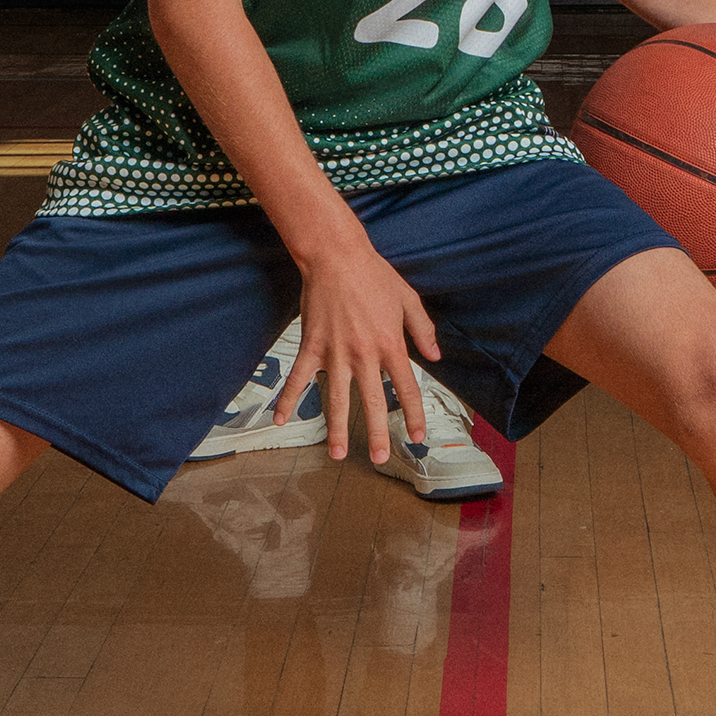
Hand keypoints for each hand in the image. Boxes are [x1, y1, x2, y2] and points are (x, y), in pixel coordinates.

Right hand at [294, 236, 446, 479]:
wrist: (336, 257)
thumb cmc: (375, 275)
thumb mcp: (408, 299)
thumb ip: (423, 330)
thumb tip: (435, 357)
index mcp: (391, 344)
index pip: (406, 388)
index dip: (413, 414)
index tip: (416, 435)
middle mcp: (364, 355)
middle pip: (372, 402)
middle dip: (377, 433)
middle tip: (380, 458)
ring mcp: (336, 353)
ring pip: (336, 399)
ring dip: (337, 428)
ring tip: (338, 453)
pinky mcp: (312, 346)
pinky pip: (298, 379)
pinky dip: (288, 400)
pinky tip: (280, 420)